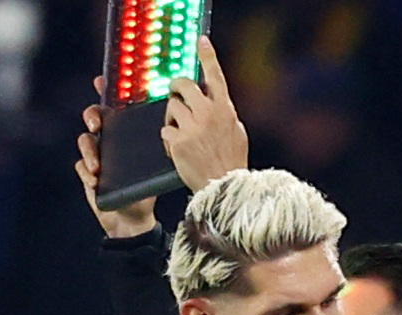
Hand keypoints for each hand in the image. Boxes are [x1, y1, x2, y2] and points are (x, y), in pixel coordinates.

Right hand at [77, 83, 158, 237]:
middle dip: (92, 115)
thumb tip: (178, 127)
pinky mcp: (89, 175)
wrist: (136, 218)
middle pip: (94, 116)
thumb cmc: (148, 186)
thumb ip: (167, 144)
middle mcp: (109, 139)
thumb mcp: (160, 163)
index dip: (107, 91)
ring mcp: (97, 156)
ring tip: (97, 164)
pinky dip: (86, 172)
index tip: (101, 81)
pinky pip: (81, 167)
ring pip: (85, 141)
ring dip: (88, 149)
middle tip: (97, 124)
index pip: (116, 105)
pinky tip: (95, 181)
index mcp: (126, 131)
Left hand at [163, 38, 247, 190]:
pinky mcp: (178, 141)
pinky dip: (169, 139)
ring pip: (171, 107)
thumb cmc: (231, 162)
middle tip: (175, 92)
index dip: (207, 56)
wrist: (223, 188)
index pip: (215, 75)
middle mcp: (208, 113)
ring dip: (171, 118)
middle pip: (183, 85)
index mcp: (225, 109)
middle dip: (176, 87)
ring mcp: (192, 126)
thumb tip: (214, 100)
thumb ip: (224, 113)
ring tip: (179, 132)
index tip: (200, 41)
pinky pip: (165, 131)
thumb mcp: (236, 132)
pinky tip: (177, 149)